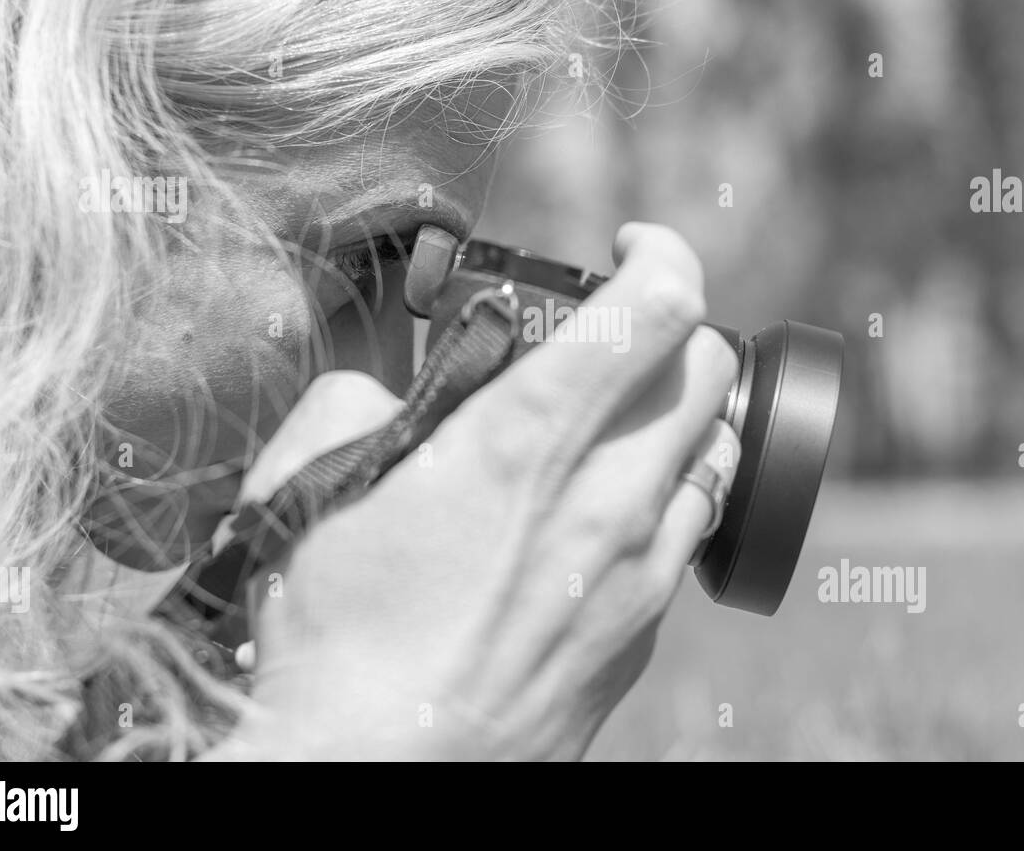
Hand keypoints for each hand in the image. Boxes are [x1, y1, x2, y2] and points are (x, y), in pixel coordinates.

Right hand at [219, 223, 739, 759]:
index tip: (633, 247)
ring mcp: (639, 573)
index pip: (659, 307)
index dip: (662, 252)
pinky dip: (666, 495)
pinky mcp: (641, 634)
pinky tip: (609, 510)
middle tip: (622, 335)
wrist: (372, 776)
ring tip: (625, 417)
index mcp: (529, 441)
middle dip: (675, 328)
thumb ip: (357, 399)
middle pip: (709, 370)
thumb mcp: (307, 486)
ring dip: (682, 412)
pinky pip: (686, 533)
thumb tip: (389, 384)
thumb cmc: (332, 640)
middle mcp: (608, 500)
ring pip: (716, 452)